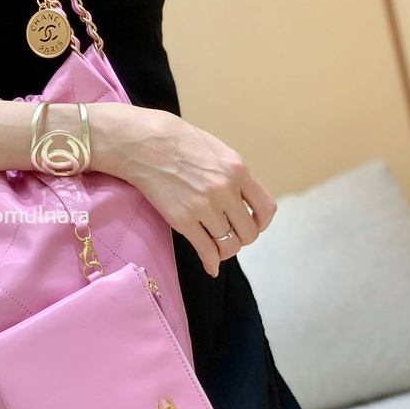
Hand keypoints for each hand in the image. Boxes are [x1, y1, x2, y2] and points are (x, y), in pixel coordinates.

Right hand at [93, 104, 277, 277]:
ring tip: (217, 249)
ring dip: (225, 251)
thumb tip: (241, 199)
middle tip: (230, 236)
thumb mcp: (217, 151)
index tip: (252, 224)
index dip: (261, 223)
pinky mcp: (182, 220)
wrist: (144, 143)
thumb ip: (233, 175)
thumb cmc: (177, 142)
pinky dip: (211, 263)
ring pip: (229, 245)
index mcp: (238, 170)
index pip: (266, 209)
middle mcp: (225, 190)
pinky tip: (210, 266)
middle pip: (249, 232)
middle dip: (242, 238)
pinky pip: (206, 250)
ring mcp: (204, 207)